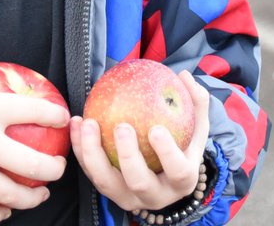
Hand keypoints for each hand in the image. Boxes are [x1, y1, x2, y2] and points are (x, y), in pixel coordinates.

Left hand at [69, 70, 211, 213]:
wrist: (166, 177)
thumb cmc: (184, 145)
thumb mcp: (196, 127)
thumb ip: (196, 102)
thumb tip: (185, 75)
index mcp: (181, 181)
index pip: (177, 171)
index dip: (167, 153)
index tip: (157, 129)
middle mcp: (155, 196)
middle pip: (139, 182)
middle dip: (128, 156)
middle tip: (121, 126)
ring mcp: (129, 197)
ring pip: (106, 182)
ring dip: (93, 153)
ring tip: (88, 123)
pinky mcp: (107, 192)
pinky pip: (90, 171)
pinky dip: (80, 148)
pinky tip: (77, 122)